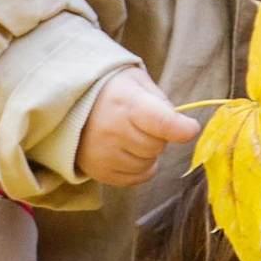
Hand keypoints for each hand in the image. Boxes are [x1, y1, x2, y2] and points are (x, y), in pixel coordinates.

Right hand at [76, 69, 199, 187]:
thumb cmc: (112, 89)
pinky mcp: (98, 170)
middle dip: (159, 136)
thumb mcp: (138, 81)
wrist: (70, 102)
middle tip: (145, 124)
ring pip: (148, 164)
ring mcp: (104, 153)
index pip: (163, 123)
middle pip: (158, 146)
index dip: (182, 129)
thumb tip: (182, 128)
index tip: (190, 128)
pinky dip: (140, 168)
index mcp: (126, 103)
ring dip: (149, 153)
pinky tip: (130, 152)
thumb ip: (162, 103)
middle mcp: (113, 131)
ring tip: (133, 136)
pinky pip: (135, 178)